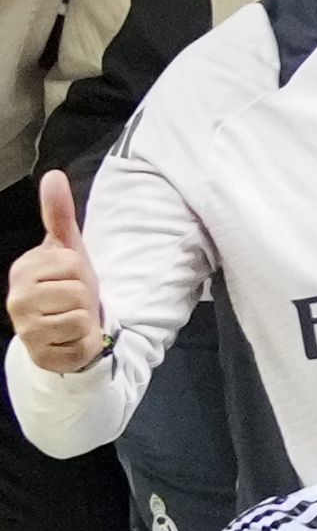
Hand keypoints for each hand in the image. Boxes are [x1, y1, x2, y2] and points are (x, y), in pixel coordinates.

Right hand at [8, 171, 101, 373]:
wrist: (66, 330)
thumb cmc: (67, 286)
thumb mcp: (67, 250)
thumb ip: (59, 215)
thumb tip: (54, 175)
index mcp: (23, 270)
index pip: (72, 264)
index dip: (81, 273)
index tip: (69, 279)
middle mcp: (17, 299)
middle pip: (78, 292)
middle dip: (85, 299)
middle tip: (73, 303)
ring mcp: (26, 329)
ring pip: (80, 318)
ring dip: (85, 322)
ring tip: (72, 320)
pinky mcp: (42, 354)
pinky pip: (80, 345)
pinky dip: (84, 343)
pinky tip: (70, 338)